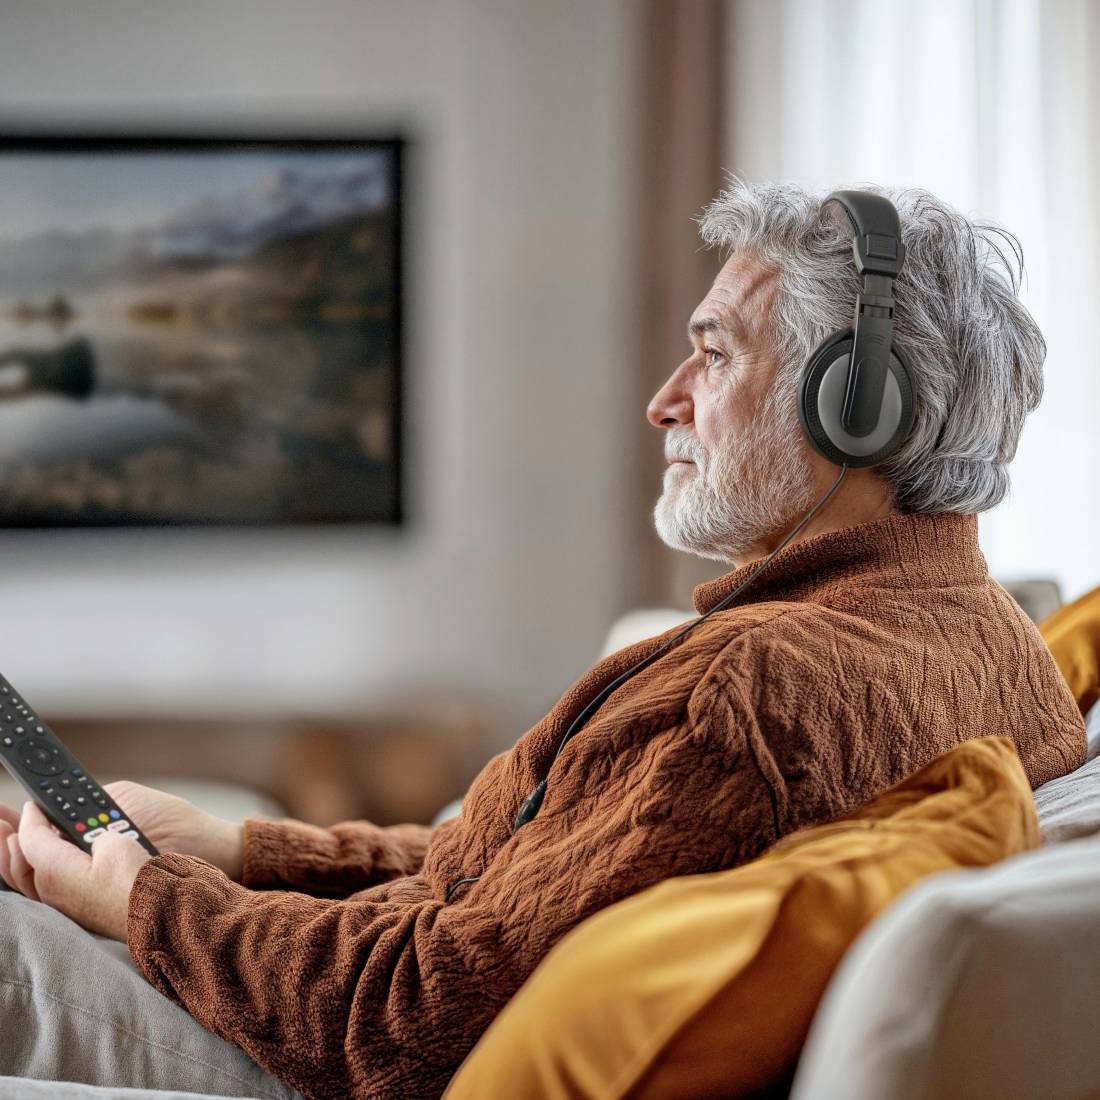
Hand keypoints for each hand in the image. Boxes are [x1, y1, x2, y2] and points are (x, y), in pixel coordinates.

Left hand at [0, 781, 244, 924]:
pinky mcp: (80, 910)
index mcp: (55, 872)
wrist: (167, 914)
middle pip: (17, 862)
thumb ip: (92, 831)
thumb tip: (86, 834)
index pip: (31, 837)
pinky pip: (45, 889)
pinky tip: (42, 862)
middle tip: (1, 821)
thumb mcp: (118, 842)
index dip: (32, 815)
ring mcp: (65, 905)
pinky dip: (35, 871)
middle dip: (6, 839)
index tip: (36, 803)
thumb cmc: (143, 881)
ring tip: (11, 839)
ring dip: (15, 857)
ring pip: (27, 879)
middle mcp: (53, 892)